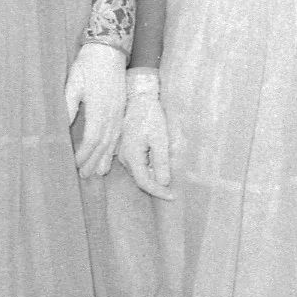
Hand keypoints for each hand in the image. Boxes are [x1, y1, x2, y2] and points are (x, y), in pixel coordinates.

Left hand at [65, 42, 125, 178]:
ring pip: (113, 140)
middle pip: (104, 144)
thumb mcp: (73, 83)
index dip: (84, 154)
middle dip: (94, 161)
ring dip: (105, 157)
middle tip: (85, 176)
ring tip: (99, 172)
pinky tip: (110, 153)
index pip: (92, 139)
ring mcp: (119, 111)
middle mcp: (112, 113)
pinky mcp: (121, 107)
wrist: (110, 49)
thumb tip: (60, 126)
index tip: (75, 164)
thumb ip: (68, 106)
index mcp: (99, 108)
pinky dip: (114, 146)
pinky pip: (118, 132)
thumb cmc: (88, 65)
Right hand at [117, 67, 172, 197]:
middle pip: (141, 179)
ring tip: (168, 180)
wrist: (138, 99)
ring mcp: (124, 154)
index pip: (144, 182)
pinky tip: (159, 167)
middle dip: (157, 186)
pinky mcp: (126, 149)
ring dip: (153, 178)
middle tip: (173, 192)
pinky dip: (149, 169)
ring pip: (139, 173)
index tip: (173, 197)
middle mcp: (125, 158)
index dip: (158, 192)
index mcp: (132, 156)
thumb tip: (164, 182)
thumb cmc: (150, 116)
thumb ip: (161, 161)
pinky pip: (138, 165)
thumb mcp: (160, 138)